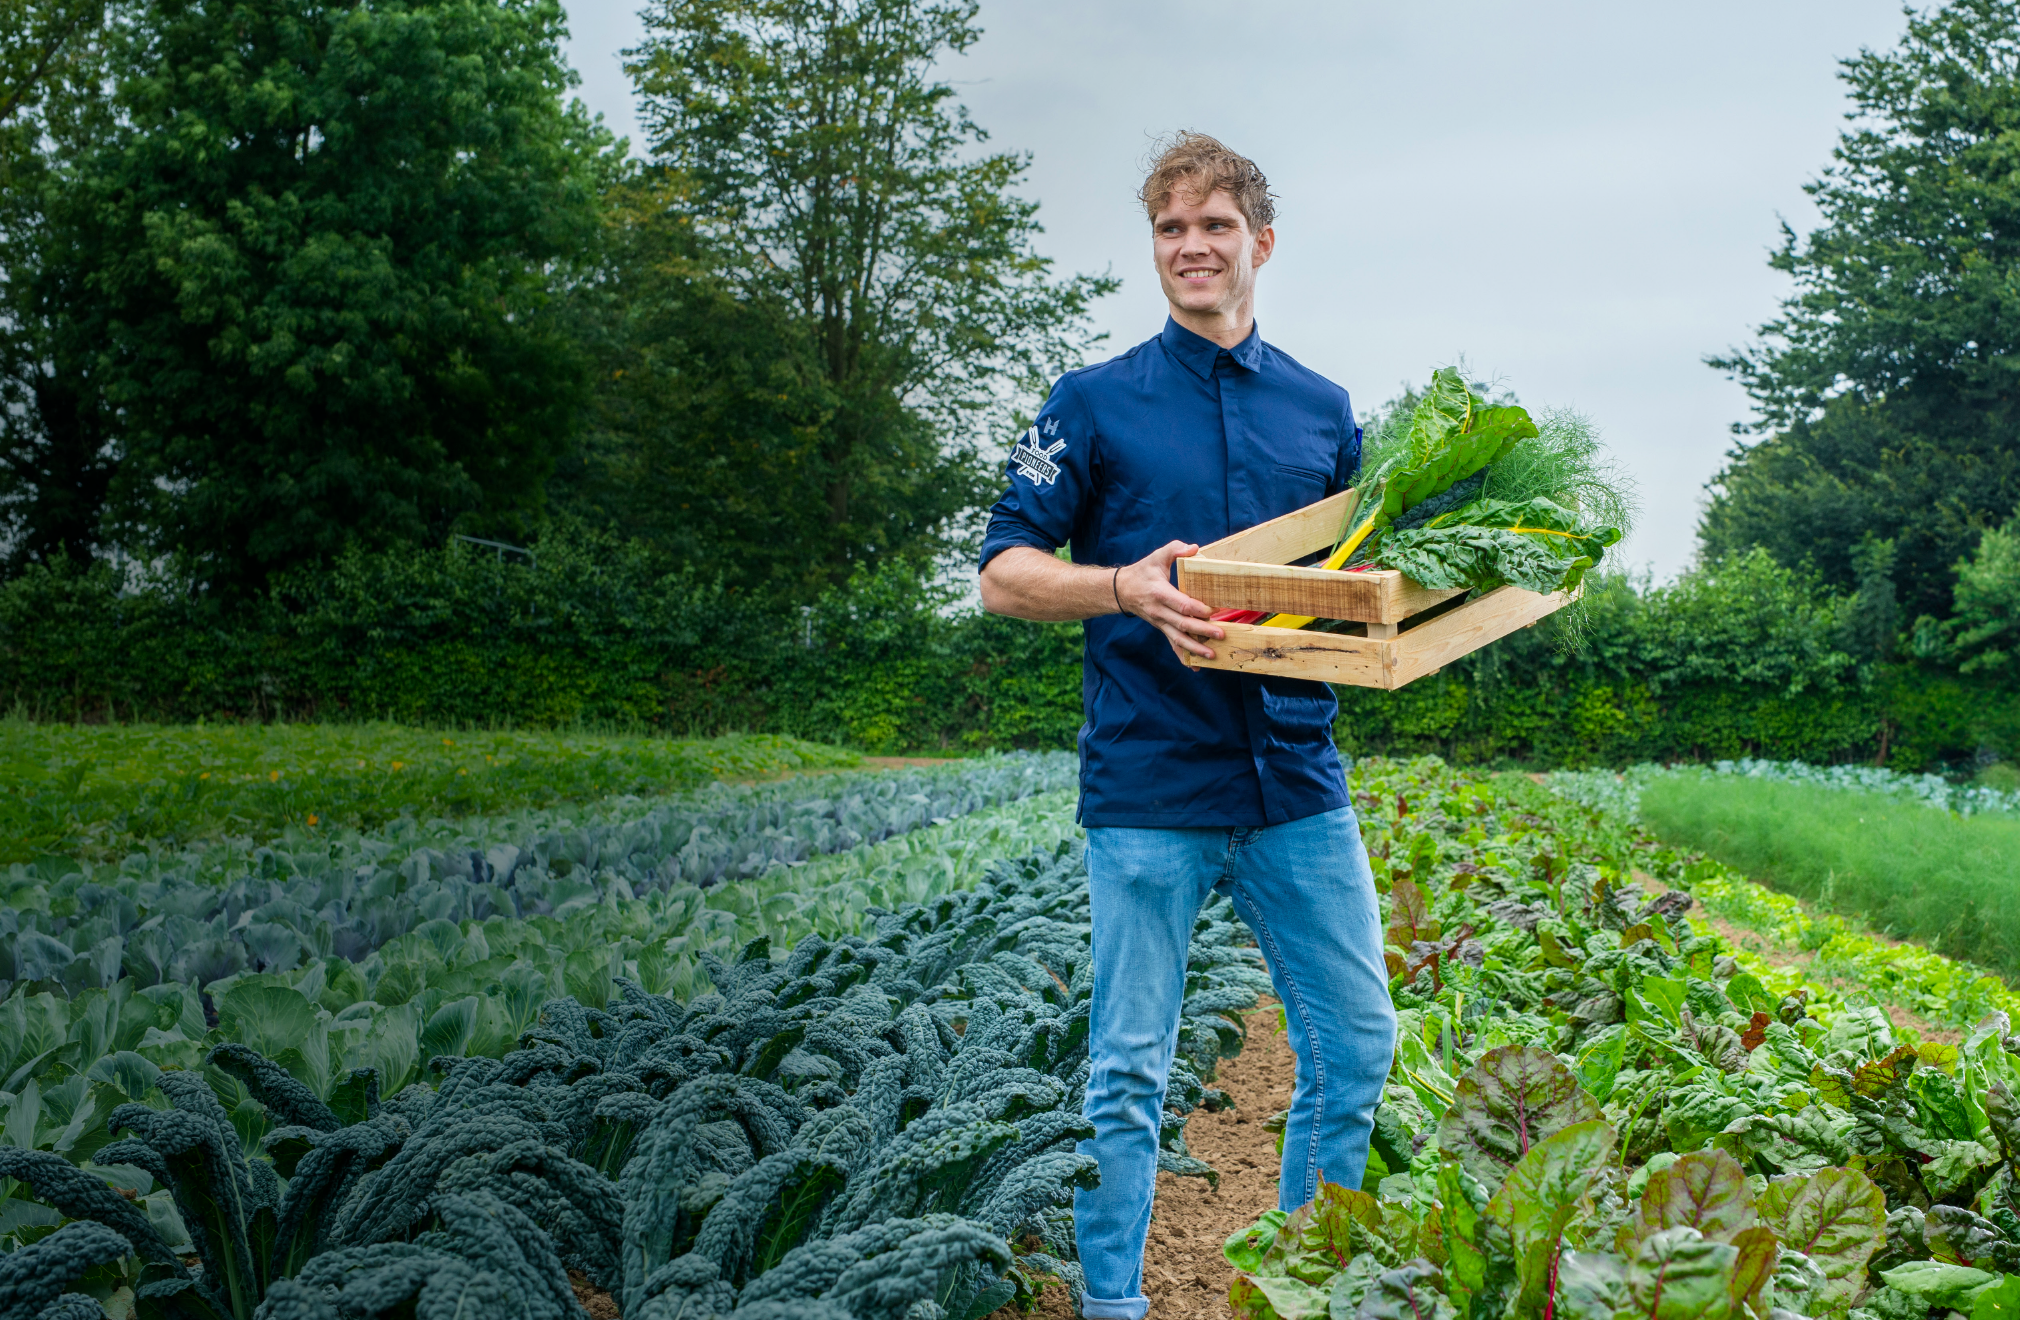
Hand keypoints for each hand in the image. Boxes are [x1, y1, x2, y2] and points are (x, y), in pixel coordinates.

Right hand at [1116, 541, 1223, 661]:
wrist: (1122, 590)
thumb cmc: (1142, 572)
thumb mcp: (1156, 556)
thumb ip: (1175, 549)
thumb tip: (1194, 548)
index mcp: (1160, 593)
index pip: (1181, 604)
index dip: (1197, 608)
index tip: (1213, 610)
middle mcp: (1159, 611)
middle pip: (1183, 624)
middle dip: (1202, 631)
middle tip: (1221, 634)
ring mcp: (1160, 623)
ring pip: (1178, 639)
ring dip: (1196, 649)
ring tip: (1212, 655)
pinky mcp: (1162, 629)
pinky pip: (1173, 644)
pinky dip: (1183, 657)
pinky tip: (1195, 667)